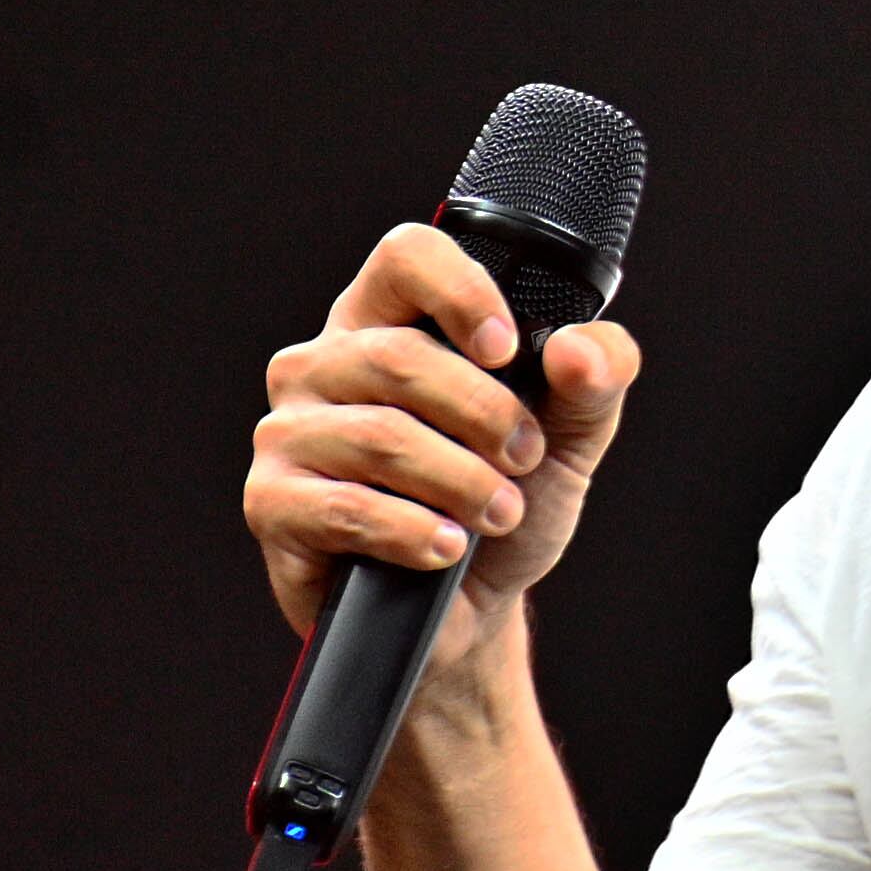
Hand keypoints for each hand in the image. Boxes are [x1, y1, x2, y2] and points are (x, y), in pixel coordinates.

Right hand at [243, 222, 642, 674]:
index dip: (460, 292)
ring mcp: (289, 432)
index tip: (510, 351)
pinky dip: (412, 531)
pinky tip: (446, 547)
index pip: (406, 257)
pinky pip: (345, 506)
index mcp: (388, 321)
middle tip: (526, 459)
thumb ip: (597, 378)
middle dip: (485, 415)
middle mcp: (324, 364)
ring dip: (460, 481)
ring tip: (498, 513)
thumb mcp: (571, 438)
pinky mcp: (273, 503)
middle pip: (399, 358)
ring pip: (379, 436)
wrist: (471, 613)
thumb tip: (578, 349)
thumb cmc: (506, 504)